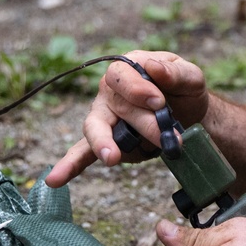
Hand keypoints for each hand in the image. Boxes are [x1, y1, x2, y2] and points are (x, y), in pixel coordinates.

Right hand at [46, 50, 208, 186]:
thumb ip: (174, 72)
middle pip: (116, 107)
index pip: (120, 75)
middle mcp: (110, 91)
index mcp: (128, 68)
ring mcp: (104, 117)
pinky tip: (54, 179)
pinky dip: (69, 165)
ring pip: (95, 128)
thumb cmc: (186, 91)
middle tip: (166, 138)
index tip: (159, 103)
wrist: (191, 116)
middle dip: (143, 124)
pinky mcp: (106, 141)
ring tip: (111, 157)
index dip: (137, 89)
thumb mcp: (190, 76)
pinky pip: (83, 152)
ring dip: (103, 143)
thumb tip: (153, 66)